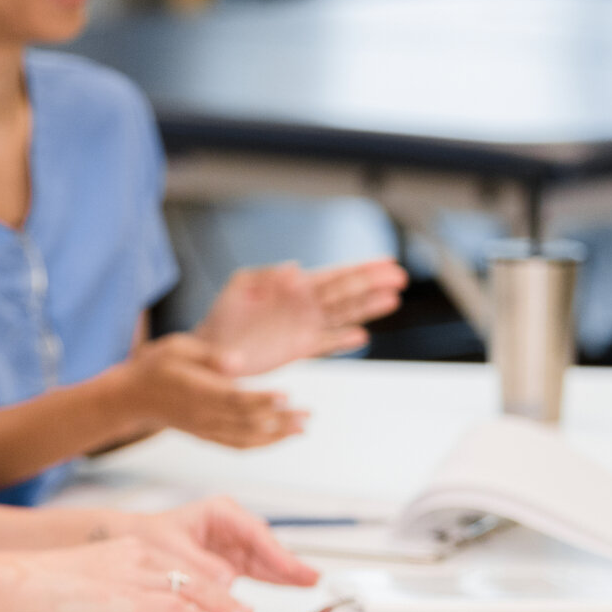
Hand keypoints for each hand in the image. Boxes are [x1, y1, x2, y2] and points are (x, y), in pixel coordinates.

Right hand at [12, 535, 251, 611]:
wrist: (26, 579)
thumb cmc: (54, 586)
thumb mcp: (101, 582)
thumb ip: (130, 592)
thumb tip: (152, 610)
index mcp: (133, 549)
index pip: (182, 563)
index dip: (210, 579)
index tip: (229, 594)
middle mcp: (139, 557)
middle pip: (195, 573)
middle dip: (225, 593)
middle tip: (246, 610)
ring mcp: (133, 576)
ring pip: (190, 588)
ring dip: (220, 606)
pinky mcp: (124, 597)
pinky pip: (170, 605)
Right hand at [114, 334, 304, 448]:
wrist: (132, 398)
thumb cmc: (156, 366)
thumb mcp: (176, 347)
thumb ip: (207, 355)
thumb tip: (237, 362)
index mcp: (197, 390)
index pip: (234, 398)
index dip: (262, 400)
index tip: (287, 395)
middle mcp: (203, 415)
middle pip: (247, 421)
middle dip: (280, 419)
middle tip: (308, 413)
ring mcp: (205, 429)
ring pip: (245, 438)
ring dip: (277, 435)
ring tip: (302, 428)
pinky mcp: (206, 436)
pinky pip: (236, 446)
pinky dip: (260, 445)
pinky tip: (279, 438)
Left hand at [130, 496, 320, 588]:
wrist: (136, 542)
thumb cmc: (151, 537)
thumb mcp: (173, 550)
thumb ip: (200, 566)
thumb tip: (227, 580)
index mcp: (220, 512)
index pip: (254, 533)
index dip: (275, 552)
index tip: (291, 566)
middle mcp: (232, 525)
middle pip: (266, 546)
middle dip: (289, 562)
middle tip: (312, 576)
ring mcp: (234, 543)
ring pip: (267, 559)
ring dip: (287, 572)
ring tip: (311, 581)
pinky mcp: (233, 560)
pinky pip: (258, 570)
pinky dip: (274, 579)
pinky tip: (294, 584)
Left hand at [196, 259, 406, 377]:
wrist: (212, 348)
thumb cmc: (225, 315)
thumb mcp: (242, 285)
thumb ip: (266, 275)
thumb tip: (294, 269)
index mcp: (295, 286)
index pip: (334, 274)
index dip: (360, 268)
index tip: (386, 262)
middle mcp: (306, 306)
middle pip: (346, 292)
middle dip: (373, 284)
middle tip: (400, 278)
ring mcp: (305, 328)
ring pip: (343, 316)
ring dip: (366, 308)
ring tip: (391, 301)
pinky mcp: (298, 349)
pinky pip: (325, 344)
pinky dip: (342, 340)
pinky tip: (360, 336)